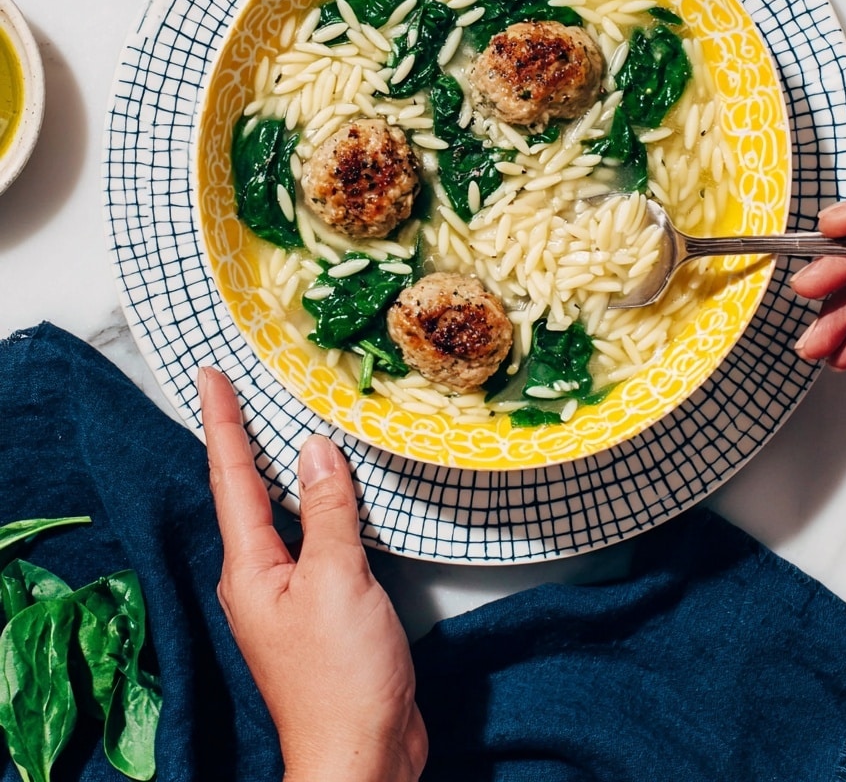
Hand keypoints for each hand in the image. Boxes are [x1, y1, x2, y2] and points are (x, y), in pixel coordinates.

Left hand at [197, 366, 427, 781]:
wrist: (361, 755)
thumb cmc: (340, 676)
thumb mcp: (336, 578)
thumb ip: (329, 509)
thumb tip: (315, 449)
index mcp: (250, 567)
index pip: (231, 477)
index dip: (222, 421)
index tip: (210, 375)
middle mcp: (259, 577)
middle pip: (247, 492)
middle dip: (243, 439)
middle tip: (240, 388)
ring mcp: (289, 594)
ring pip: (284, 515)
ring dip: (284, 470)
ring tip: (284, 425)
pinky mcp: (321, 608)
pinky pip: (315, 539)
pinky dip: (321, 505)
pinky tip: (336, 495)